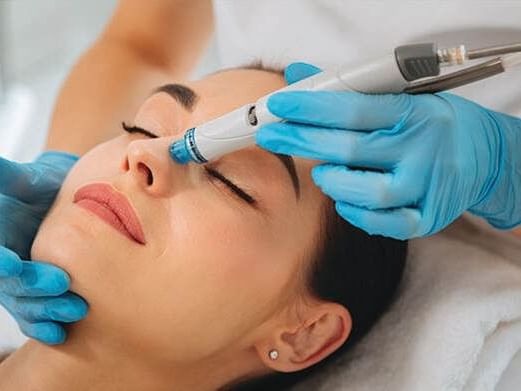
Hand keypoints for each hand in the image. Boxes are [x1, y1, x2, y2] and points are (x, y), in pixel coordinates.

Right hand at [0, 151, 87, 343]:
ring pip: (25, 303)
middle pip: (9, 282)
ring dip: (46, 310)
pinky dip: (45, 326)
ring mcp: (19, 282)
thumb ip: (8, 176)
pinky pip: (35, 316)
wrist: (60, 202)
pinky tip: (61, 334)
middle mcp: (3, 262)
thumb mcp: (26, 178)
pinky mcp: (37, 295)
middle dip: (33, 285)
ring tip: (75, 310)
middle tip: (61, 282)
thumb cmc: (42, 187)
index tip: (12, 262)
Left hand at [256, 63, 520, 238]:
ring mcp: (426, 186)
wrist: (486, 156)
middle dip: (301, 140)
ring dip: (333, 182)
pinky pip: (387, 224)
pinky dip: (358, 214)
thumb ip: (348, 89)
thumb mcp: (401, 96)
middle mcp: (421, 148)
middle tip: (271, 136)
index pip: (353, 109)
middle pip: (350, 149)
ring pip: (368, 192)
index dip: (310, 107)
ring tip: (321, 172)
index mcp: (413, 112)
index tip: (277, 106)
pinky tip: (344, 200)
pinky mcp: (429, 217)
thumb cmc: (433, 123)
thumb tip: (299, 75)